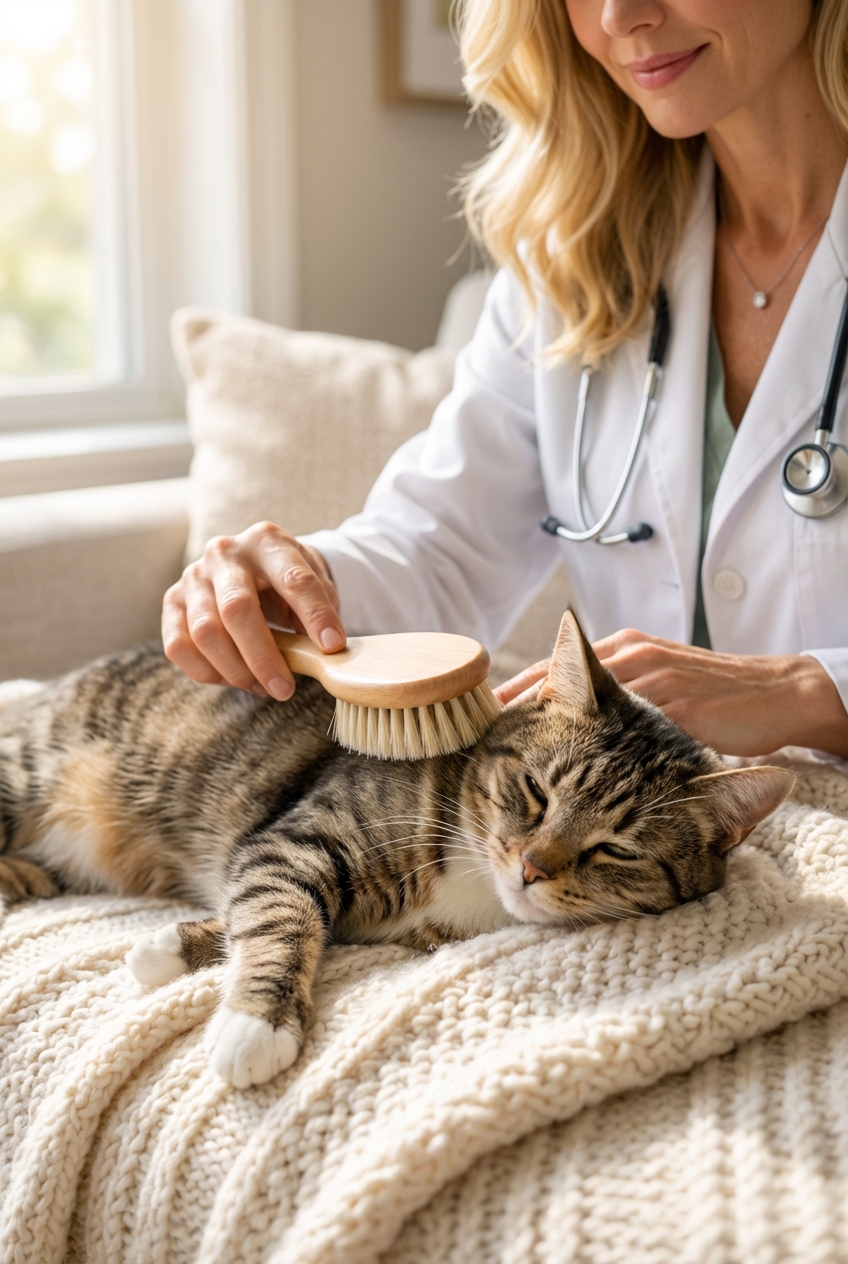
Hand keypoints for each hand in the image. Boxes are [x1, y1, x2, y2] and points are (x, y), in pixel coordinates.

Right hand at [162, 522, 344, 699]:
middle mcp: (224, 553)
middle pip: (237, 609)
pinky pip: (178, 646)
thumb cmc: (287, 581)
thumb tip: (324, 650)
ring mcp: (193, 576)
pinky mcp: (173, 601)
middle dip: (263, 657)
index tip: (332, 646)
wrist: (254, 567)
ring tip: (264, 687)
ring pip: (205, 632)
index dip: (315, 615)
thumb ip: (321, 610)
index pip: (294, 579)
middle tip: (285, 689)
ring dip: (236, 671)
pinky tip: (233, 679)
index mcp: (267, 541)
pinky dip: (206, 672)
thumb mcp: (315, 584)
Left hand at [495, 628, 847, 757]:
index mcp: (624, 649)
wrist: (777, 691)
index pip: (554, 667)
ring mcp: (655, 680)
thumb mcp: (658, 686)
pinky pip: (628, 728)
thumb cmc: (713, 695)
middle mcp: (632, 656)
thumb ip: (619, 696)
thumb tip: (570, 711)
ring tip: (503, 750)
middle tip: (474, 732)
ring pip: (585, 700)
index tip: (478, 711)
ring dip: (543, 725)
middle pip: (556, 680)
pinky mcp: (680, 707)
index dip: (514, 690)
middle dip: (514, 708)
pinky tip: (569, 767)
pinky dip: (597, 745)